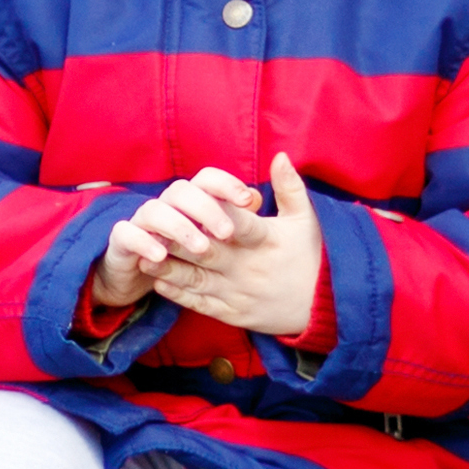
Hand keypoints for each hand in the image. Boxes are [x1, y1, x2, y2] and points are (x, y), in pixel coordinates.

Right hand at [95, 164, 256, 315]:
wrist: (139, 277)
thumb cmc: (183, 254)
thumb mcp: (212, 239)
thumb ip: (234, 217)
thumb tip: (255, 197)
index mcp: (190, 199)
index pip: (206, 179)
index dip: (226, 184)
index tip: (247, 201)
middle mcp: (165, 204)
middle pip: (182, 190)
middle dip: (206, 209)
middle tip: (228, 233)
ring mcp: (141, 220)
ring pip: (155, 210)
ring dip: (179, 227)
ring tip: (201, 249)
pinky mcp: (121, 240)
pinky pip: (127, 234)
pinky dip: (143, 242)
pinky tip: (161, 257)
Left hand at [110, 156, 324, 342]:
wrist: (325, 308)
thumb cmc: (313, 256)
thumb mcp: (307, 219)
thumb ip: (290, 187)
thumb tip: (280, 154)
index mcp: (265, 240)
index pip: (234, 222)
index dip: (210, 213)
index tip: (187, 201)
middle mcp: (248, 266)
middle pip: (206, 251)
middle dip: (177, 239)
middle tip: (151, 228)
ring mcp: (238, 292)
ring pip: (197, 280)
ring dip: (168, 269)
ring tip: (144, 257)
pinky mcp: (233, 314)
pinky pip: (201, 305)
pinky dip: (179, 295)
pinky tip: (158, 283)